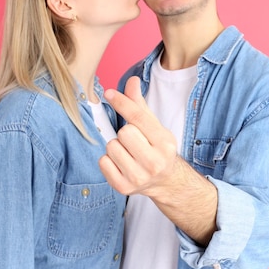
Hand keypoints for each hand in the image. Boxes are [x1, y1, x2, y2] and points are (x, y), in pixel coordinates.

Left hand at [99, 76, 178, 196]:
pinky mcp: (123, 187)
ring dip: (116, 146)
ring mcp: (138, 177)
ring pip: (111, 146)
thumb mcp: (154, 126)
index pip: (139, 117)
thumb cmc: (157, 149)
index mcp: (164, 143)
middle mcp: (153, 162)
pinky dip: (108, 160)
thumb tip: (132, 80)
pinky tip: (121, 163)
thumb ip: (139, 105)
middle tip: (134, 141)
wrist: (165, 181)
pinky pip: (103, 162)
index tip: (109, 93)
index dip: (122, 102)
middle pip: (123, 132)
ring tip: (128, 153)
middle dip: (125, 132)